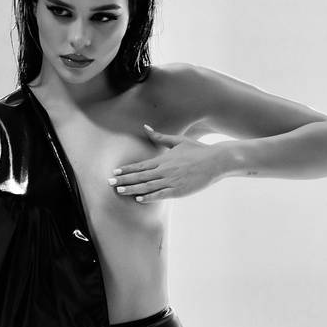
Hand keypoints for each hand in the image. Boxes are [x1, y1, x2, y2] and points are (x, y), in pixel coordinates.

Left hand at [107, 125, 224, 201]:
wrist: (216, 161)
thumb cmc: (198, 150)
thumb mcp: (178, 141)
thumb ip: (160, 137)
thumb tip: (146, 127)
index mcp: (163, 159)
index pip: (140, 166)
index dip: (126, 169)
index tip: (114, 172)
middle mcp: (164, 170)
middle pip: (140, 177)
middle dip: (123, 180)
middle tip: (110, 183)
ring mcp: (171, 181)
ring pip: (147, 186)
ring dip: (132, 189)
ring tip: (119, 191)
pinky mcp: (179, 191)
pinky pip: (161, 195)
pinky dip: (150, 197)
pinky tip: (139, 199)